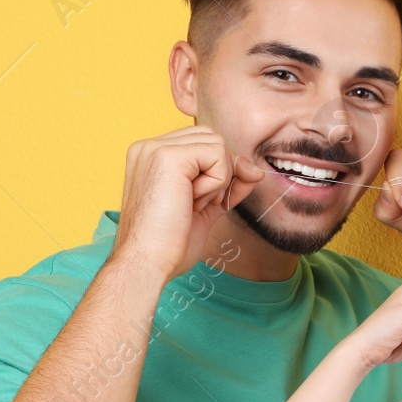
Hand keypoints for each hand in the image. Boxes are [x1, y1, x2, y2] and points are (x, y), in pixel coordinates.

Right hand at [108, 126, 265, 283]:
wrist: (147, 264)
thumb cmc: (168, 245)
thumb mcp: (204, 208)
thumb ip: (226, 186)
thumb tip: (255, 170)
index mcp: (151, 157)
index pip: (202, 144)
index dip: (219, 171)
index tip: (211, 201)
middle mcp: (149, 147)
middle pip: (212, 138)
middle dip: (220, 173)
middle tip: (198, 204)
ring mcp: (155, 148)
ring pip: (216, 144)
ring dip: (217, 179)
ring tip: (192, 204)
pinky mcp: (168, 156)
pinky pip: (217, 155)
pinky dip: (216, 183)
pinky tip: (192, 202)